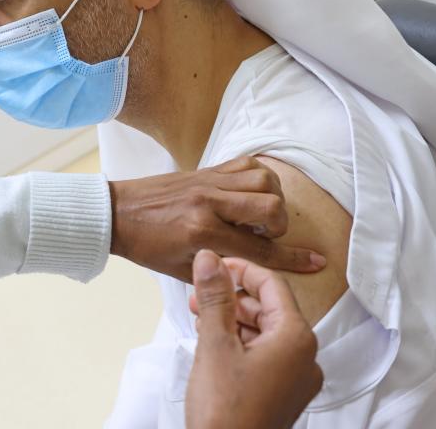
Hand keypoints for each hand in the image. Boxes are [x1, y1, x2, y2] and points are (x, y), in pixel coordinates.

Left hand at [109, 156, 325, 281]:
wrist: (118, 213)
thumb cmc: (149, 247)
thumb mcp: (184, 272)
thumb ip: (224, 272)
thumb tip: (260, 272)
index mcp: (202, 234)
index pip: (259, 249)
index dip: (292, 259)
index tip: (317, 261)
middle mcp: (210, 203)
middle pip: (270, 207)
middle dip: (280, 225)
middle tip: (267, 235)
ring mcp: (209, 181)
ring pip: (264, 179)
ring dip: (273, 199)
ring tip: (259, 215)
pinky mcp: (207, 168)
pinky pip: (247, 163)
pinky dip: (260, 178)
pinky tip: (252, 194)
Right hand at [186, 250, 322, 428]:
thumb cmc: (226, 414)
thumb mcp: (214, 344)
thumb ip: (214, 297)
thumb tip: (210, 260)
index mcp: (296, 339)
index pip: (272, 286)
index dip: (241, 270)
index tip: (215, 264)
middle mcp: (305, 358)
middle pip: (270, 309)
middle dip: (232, 297)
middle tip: (201, 292)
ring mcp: (295, 380)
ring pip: (265, 333)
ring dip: (233, 320)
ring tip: (201, 316)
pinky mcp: (282, 394)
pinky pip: (265, 355)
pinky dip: (240, 343)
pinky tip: (213, 342)